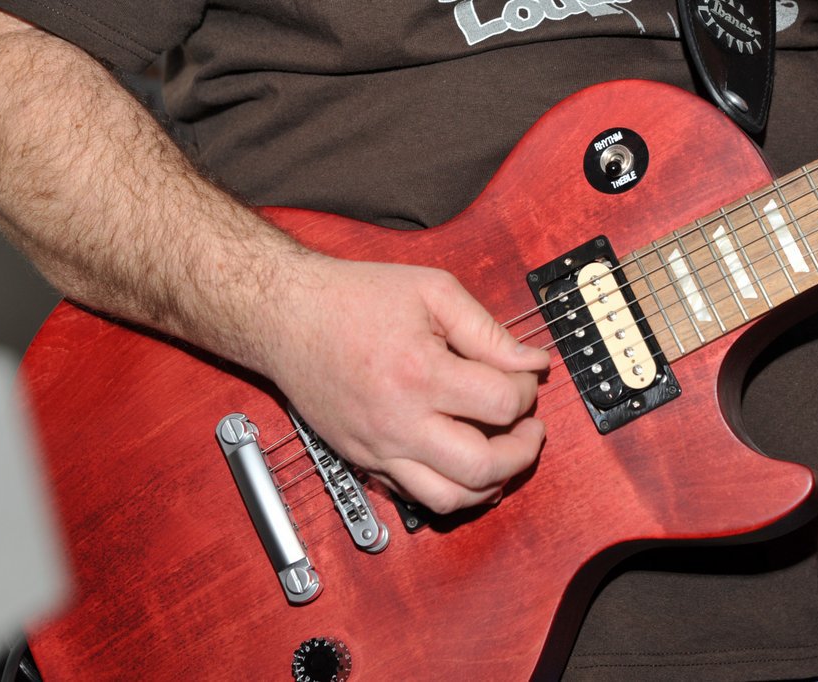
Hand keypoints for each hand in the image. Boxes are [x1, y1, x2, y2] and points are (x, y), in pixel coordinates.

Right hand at [261, 254, 549, 513]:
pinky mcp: (363, 460)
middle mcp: (399, 421)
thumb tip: (532, 363)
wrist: (286, 317)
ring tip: (504, 456)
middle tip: (531, 430)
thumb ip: (487, 331)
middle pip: (483, 467)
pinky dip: (449, 490)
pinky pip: (414, 497)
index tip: (523, 376)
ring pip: (449, 499)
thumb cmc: (353, 298)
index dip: (526, 391)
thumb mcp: (431, 291)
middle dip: (523, 452)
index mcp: (420, 373)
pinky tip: (463, 467)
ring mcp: (378, 448)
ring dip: (491, 484)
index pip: (501, 404)